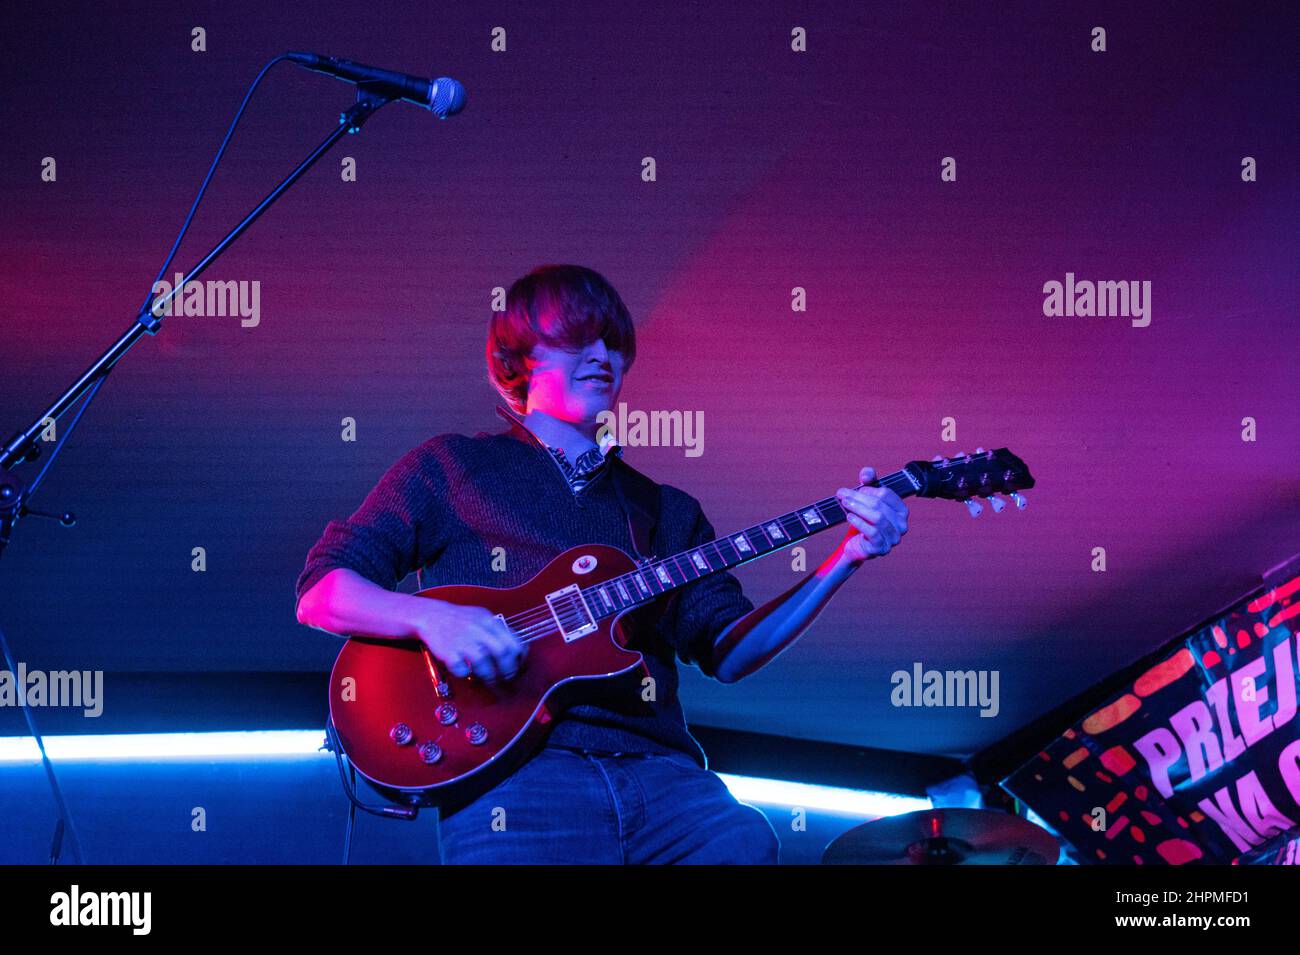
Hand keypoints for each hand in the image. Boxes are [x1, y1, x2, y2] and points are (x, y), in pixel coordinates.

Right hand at [413, 600, 527, 683]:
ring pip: (483, 662)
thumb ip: (498, 630)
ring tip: (489, 678)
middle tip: (506, 676)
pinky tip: (467, 671)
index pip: (513, 641)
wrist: (431, 616)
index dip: (519, 657)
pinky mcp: (448, 651)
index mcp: (488, 621)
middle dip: (507, 669)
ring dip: (489, 675)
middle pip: (501, 652)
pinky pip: (462, 669)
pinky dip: (466, 673)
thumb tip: (519, 649)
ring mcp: (462, 640)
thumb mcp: (482, 617)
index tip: (518, 665)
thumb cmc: (460, 619)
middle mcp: (477, 629)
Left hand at [836, 467, 909, 565]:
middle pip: (879, 505)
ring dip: (858, 508)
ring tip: (845, 504)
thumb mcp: (867, 500)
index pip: (886, 494)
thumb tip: (867, 473)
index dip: (869, 490)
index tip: (855, 490)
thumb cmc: (865, 520)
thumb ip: (868, 483)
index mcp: (901, 510)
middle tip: (843, 495)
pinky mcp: (882, 548)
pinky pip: (872, 533)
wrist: (857, 545)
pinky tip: (849, 517)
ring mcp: (893, 538)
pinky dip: (859, 523)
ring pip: (877, 518)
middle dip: (859, 498)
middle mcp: (902, 525)